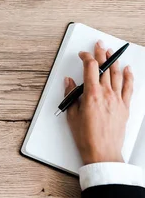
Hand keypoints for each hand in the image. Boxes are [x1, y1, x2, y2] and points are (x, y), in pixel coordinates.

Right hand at [65, 40, 133, 164]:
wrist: (102, 153)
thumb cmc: (86, 137)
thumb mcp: (72, 115)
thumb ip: (70, 95)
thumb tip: (69, 83)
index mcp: (92, 95)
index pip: (90, 68)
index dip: (86, 57)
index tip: (82, 54)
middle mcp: (107, 95)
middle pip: (105, 68)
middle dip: (101, 54)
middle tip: (99, 45)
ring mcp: (118, 100)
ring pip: (117, 75)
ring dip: (114, 61)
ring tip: (112, 53)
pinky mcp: (124, 107)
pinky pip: (129, 88)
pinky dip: (129, 77)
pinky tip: (128, 70)